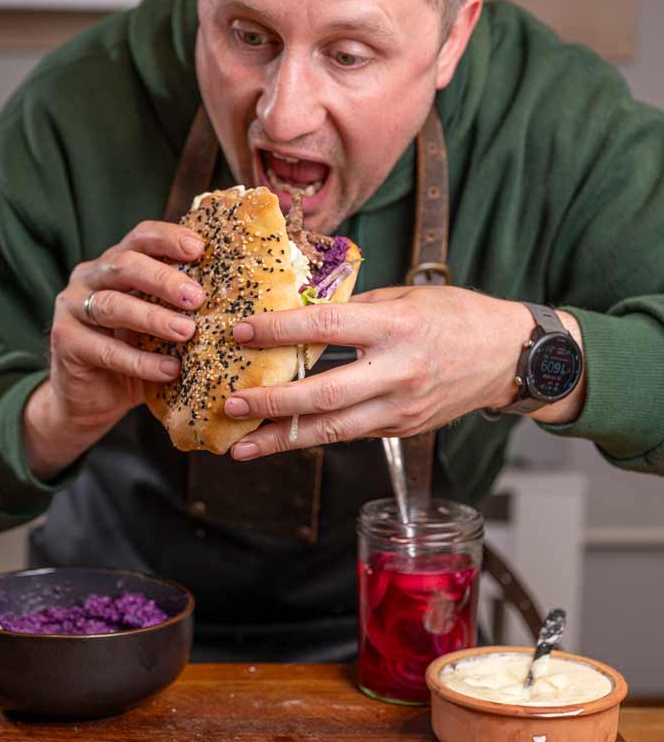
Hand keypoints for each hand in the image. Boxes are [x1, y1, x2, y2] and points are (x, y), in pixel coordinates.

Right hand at [24, 221, 204, 476]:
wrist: (90, 400)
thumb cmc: (137, 354)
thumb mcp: (160, 326)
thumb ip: (183, 306)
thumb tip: (243, 295)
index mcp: (116, 264)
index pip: (140, 236)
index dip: (168, 238)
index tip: (200, 248)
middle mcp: (90, 277)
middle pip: (124, 264)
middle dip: (163, 278)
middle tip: (197, 297)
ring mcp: (72, 308)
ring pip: (111, 304)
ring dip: (153, 317)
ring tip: (187, 332)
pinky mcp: (65, 342)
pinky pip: (105, 349)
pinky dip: (140, 361)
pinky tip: (169, 371)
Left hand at [223, 286, 536, 459]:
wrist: (509, 356)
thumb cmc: (457, 317)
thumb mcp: (407, 296)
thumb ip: (355, 306)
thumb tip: (300, 310)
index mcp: (396, 327)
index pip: (326, 326)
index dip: (279, 331)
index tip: (242, 332)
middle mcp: (398, 371)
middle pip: (324, 394)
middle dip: (272, 403)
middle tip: (232, 405)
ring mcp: (401, 408)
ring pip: (333, 430)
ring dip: (283, 439)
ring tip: (242, 445)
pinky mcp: (403, 430)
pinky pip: (350, 434)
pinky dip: (313, 438)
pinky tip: (282, 439)